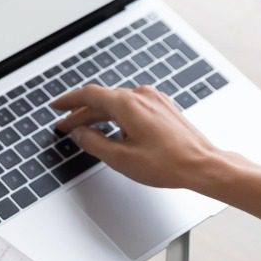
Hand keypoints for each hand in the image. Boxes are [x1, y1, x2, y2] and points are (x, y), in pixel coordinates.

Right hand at [52, 84, 225, 190]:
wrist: (203, 165)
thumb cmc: (169, 163)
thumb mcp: (121, 158)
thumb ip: (94, 143)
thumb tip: (79, 134)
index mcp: (128, 104)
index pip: (89, 95)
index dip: (69, 101)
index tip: (57, 107)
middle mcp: (141, 96)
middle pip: (102, 100)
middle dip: (81, 113)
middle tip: (66, 126)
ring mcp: (154, 100)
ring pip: (117, 103)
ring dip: (100, 115)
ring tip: (87, 130)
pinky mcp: (164, 107)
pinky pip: (133, 106)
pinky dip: (118, 115)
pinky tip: (115, 129)